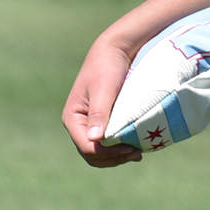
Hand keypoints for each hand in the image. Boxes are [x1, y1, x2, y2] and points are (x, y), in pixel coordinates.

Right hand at [62, 36, 141, 167]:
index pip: (87, 147)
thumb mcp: (103, 89)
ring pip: (99, 152)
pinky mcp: (102, 121)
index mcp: (72, 118)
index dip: (108, 153)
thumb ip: (99, 114)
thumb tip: (95, 139)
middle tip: (136, 154)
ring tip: (137, 153)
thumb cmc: (107, 67)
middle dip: (113, 158)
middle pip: (91, 154)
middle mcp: (78, 125)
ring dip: (116, 157)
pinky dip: (119, 148)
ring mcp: (89, 124)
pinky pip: (107, 142)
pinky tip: (134, 145)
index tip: (130, 148)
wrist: (114, 51)